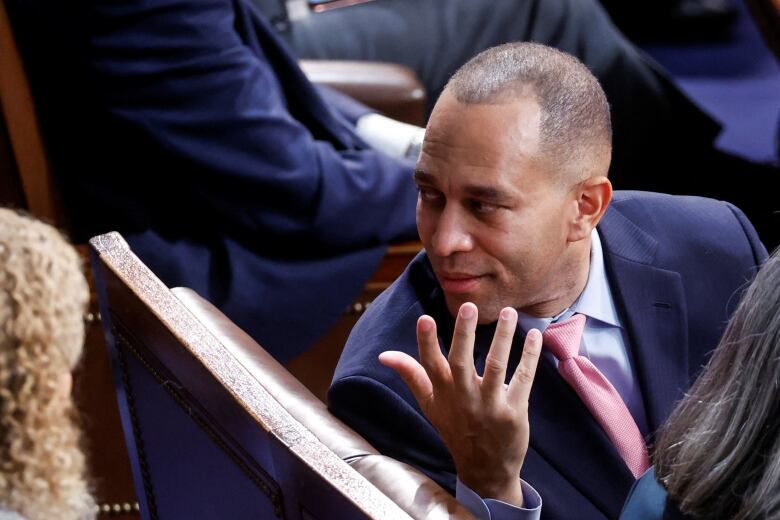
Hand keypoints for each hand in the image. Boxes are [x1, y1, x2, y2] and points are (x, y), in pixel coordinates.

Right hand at [379, 302, 541, 506]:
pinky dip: (530, 356)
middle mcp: (464, 398)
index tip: (424, 318)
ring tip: (509, 312)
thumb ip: (411, 375)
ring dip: (504, 338)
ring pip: (497, 366)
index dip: (425, 342)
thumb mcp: (429, 404)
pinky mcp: (514, 412)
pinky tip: (535, 334)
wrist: (485, 469)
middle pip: (462, 362)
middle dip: (464, 334)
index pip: (430, 364)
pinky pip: (523, 379)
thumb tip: (384, 355)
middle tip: (468, 306)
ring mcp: (490, 406)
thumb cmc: (455, 429)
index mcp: (443, 393)